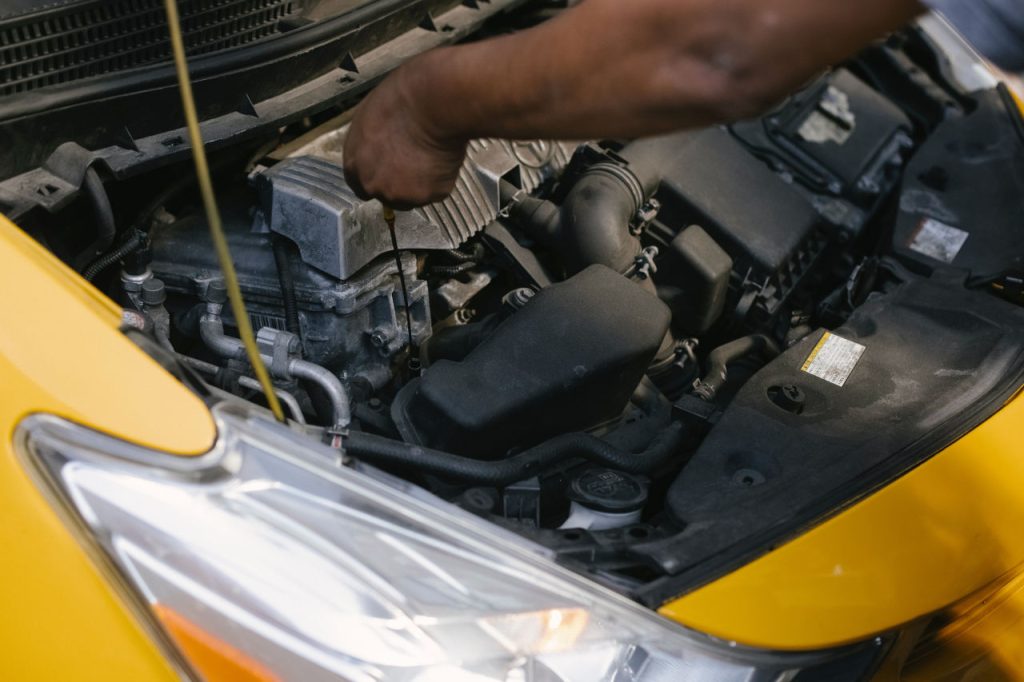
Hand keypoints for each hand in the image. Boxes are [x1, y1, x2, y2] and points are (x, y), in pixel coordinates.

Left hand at [343, 62, 467, 208]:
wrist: (431, 105)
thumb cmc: (399, 101)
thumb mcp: (367, 120)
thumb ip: (367, 146)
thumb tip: (376, 152)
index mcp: (355, 165)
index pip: (360, 186)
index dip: (377, 178)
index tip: (389, 172)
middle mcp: (374, 185)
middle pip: (387, 196)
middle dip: (399, 184)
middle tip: (413, 162)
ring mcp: (402, 194)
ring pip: (412, 198)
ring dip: (420, 184)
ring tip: (429, 157)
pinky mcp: (428, 195)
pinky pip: (436, 192)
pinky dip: (440, 179)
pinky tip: (441, 158)